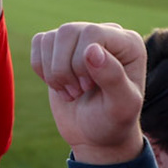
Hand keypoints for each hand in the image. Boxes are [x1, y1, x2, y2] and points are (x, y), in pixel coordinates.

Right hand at [28, 22, 146, 162]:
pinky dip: (41, 68)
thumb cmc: (113, 121)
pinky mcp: (60, 47)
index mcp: (129, 42)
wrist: (96, 136)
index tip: (89, 87)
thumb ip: (113, 77)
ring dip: (54, 73)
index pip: (91, 33)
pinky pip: (39, 42)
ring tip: (71, 91)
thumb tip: (92, 49)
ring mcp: (81, 38)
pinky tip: (59, 84)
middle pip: (68, 32)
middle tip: (79, 92)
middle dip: (65, 70)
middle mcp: (106, 33)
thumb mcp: (121, 107)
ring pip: (51, 38)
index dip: (81, 62)